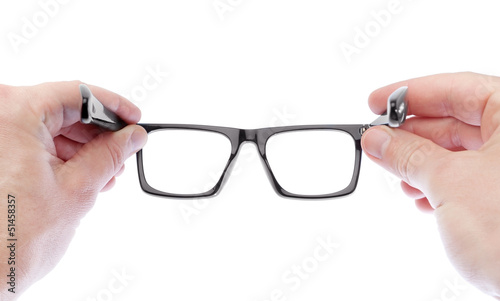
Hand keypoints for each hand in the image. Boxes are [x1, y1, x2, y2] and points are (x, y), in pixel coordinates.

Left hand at [0, 81, 146, 298]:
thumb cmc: (14, 238)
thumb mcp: (79, 186)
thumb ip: (111, 153)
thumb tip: (132, 137)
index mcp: (14, 113)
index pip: (77, 93)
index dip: (113, 106)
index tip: (134, 119)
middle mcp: (0, 117)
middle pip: (63, 109)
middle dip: (99, 132)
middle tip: (124, 148)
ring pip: (50, 126)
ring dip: (83, 146)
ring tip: (106, 170)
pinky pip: (35, 141)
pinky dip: (62, 154)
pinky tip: (85, 173)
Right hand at [361, 72, 499, 298]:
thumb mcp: (450, 183)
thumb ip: (408, 155)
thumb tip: (378, 139)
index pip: (456, 88)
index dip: (409, 94)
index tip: (375, 102)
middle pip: (456, 121)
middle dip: (412, 135)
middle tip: (378, 142)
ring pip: (460, 153)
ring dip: (422, 164)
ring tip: (397, 176)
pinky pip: (468, 178)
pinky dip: (440, 185)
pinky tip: (422, 197)